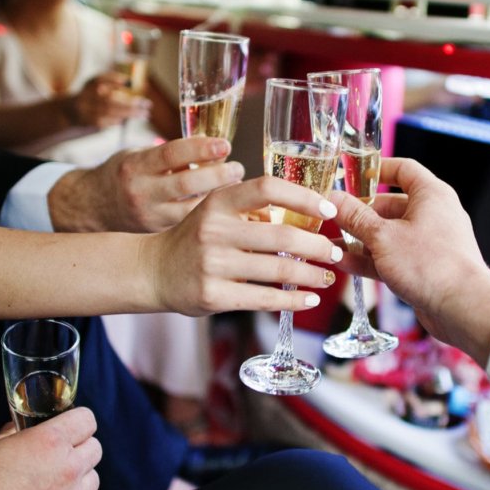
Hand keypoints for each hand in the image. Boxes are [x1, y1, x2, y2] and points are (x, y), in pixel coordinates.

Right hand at [0, 407, 101, 489]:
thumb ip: (5, 436)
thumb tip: (16, 430)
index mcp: (48, 443)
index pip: (86, 419)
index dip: (75, 420)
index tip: (65, 425)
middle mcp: (67, 471)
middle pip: (95, 449)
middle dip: (78, 447)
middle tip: (54, 453)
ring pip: (92, 481)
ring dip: (78, 478)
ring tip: (52, 482)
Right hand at [48, 137, 244, 232]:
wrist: (94, 208)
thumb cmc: (125, 175)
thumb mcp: (139, 156)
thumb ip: (170, 155)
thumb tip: (216, 148)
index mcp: (135, 166)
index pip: (170, 153)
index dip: (200, 148)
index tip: (224, 144)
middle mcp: (141, 192)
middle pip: (186, 183)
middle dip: (218, 175)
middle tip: (237, 168)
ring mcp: (150, 217)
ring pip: (192, 209)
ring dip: (220, 199)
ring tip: (238, 189)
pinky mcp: (158, 234)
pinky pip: (190, 225)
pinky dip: (212, 217)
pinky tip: (230, 211)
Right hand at [67, 73, 150, 129]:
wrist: (70, 111)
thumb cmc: (90, 94)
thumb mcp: (97, 82)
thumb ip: (112, 79)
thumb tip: (130, 82)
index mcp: (90, 84)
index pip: (101, 79)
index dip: (114, 80)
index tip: (130, 82)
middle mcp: (86, 96)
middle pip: (109, 99)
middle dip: (130, 103)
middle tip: (147, 104)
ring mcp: (86, 110)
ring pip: (109, 112)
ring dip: (128, 114)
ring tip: (144, 114)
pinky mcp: (88, 122)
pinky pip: (107, 122)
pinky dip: (119, 120)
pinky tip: (129, 119)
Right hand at [144, 176, 344, 315]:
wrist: (154, 271)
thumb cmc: (196, 239)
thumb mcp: (216, 212)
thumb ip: (252, 210)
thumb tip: (307, 215)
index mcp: (218, 202)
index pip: (268, 188)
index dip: (303, 197)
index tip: (329, 209)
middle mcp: (214, 230)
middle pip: (282, 236)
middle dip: (318, 246)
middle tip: (335, 252)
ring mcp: (213, 265)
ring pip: (279, 270)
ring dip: (311, 275)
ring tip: (326, 276)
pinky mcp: (213, 296)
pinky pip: (264, 299)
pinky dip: (293, 300)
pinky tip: (309, 299)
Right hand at [329, 157, 489, 362]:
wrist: (462, 307)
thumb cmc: (431, 264)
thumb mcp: (383, 237)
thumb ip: (356, 217)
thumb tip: (334, 200)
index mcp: (431, 195)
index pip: (403, 169)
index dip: (377, 169)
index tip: (352, 175)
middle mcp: (432, 215)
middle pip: (390, 205)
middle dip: (360, 212)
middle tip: (333, 216)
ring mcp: (428, 243)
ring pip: (388, 235)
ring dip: (360, 239)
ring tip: (330, 243)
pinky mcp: (423, 268)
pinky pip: (392, 257)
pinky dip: (370, 259)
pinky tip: (344, 263)